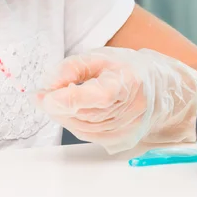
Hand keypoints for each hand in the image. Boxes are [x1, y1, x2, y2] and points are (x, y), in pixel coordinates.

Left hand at [37, 47, 196, 153]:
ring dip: (63, 115)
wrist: (157, 89)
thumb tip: (49, 82)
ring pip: (83, 127)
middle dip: (57, 106)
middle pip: (86, 114)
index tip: (44, 95)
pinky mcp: (120, 139)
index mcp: (127, 83)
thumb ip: (72, 67)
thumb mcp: (98, 56)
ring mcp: (127, 128)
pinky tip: (69, 110)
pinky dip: (73, 123)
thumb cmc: (126, 69)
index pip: (97, 97)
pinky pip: (88, 134)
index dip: (69, 98)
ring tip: (52, 99)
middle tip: (39, 95)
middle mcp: (130, 110)